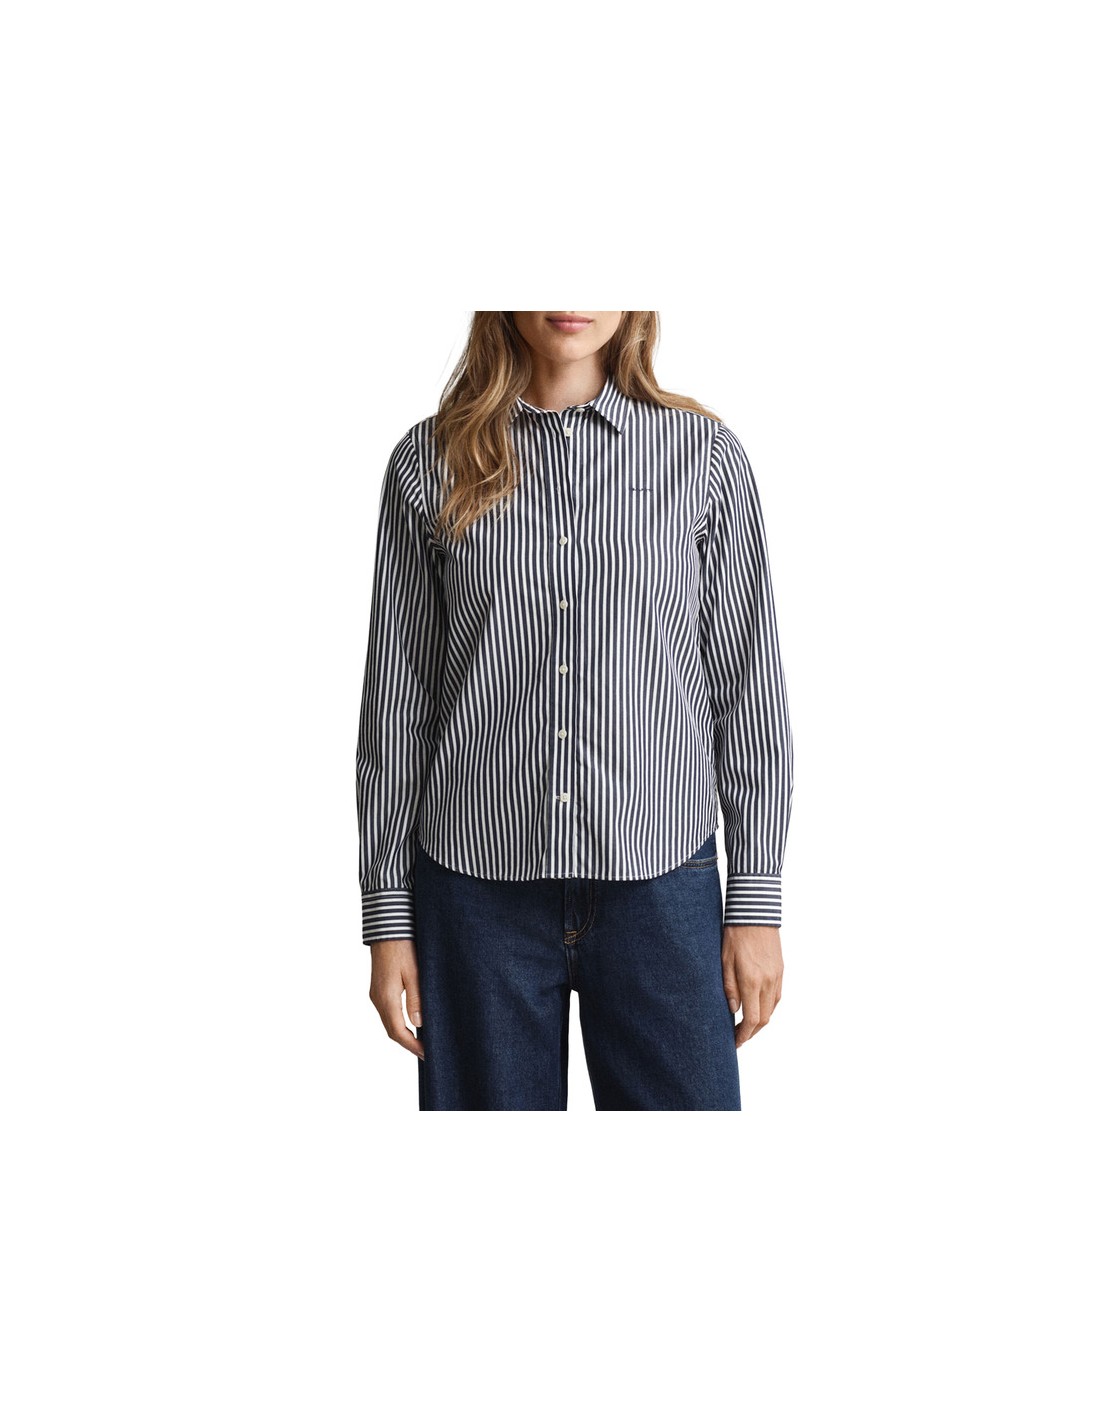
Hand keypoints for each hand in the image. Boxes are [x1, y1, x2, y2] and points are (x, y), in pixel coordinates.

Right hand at [368, 938, 424, 1059]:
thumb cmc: (403, 946)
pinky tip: (411, 1023)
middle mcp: (378, 999)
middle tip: (426, 1052)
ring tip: (421, 1041)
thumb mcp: (415, 972)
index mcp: (386, 997)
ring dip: (403, 1034)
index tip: (427, 1053)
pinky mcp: (379, 988)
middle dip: (408, 1044)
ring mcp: (376, 994)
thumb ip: (417, 998)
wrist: (387, 927)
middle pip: (391, 1031)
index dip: (412, 1046)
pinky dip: (399, 1022)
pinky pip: (388, 1012)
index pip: (398, 1032)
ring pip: (389, 1022)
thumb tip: (419, 1023)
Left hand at [722, 924, 782, 1047]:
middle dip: (751, 1033)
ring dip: (760, 1022)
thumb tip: (733, 1011)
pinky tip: (757, 1008)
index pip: (751, 1019)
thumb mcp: (724, 961)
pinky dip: (768, 1008)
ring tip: (745, 1026)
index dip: (743, 1035)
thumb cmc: (735, 934)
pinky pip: (777, 997)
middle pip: (764, 1019)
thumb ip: (729, 988)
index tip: (735, 1043)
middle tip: (738, 1037)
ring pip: (772, 1009)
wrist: (755, 912)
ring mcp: (777, 976)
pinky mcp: (781, 970)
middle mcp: (768, 982)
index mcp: (752, 981)